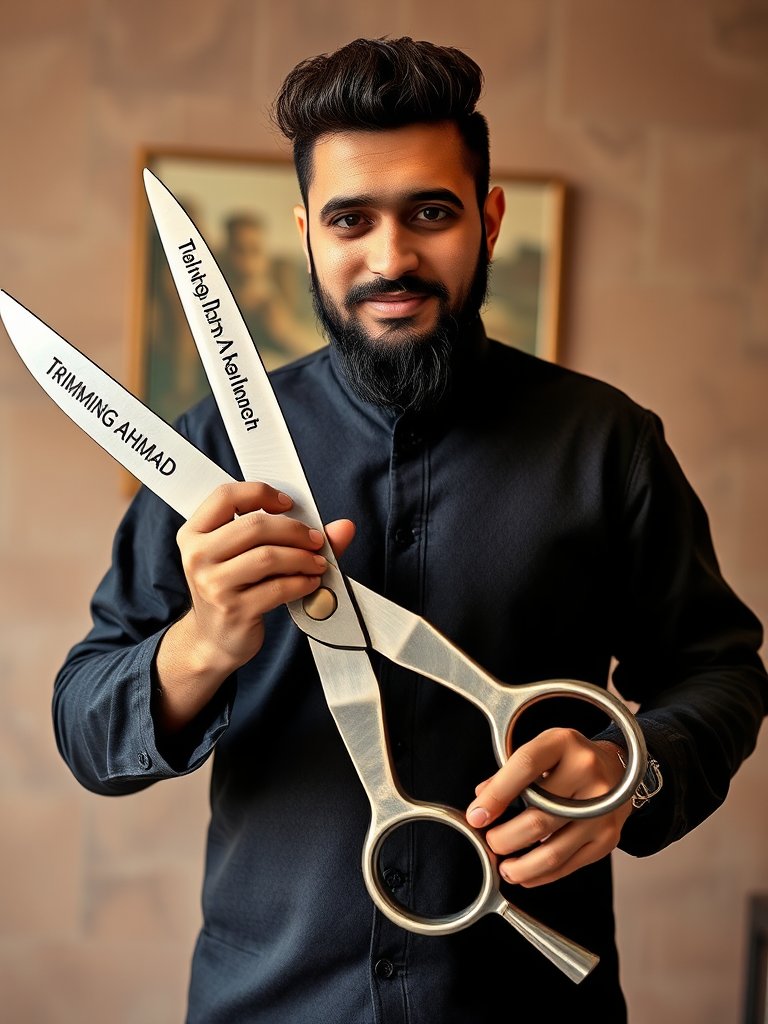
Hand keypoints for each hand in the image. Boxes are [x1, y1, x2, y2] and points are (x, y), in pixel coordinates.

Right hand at [155, 481, 354, 732]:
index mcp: (194, 534)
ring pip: (267, 557)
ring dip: (302, 557)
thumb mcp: (244, 556)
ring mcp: (213, 585)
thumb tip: (345, 526)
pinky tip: (311, 582)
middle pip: (254, 526)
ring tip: (318, 563)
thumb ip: (287, 532)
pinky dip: (302, 583)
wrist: (213, 639)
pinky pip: (277, 588)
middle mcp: (197, 557)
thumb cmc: (234, 588)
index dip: (261, 493)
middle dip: (294, 530)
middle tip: (316, 539)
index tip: (288, 504)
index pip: (226, 496)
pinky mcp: (234, 610)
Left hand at [466, 730, 632, 886]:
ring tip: (504, 867)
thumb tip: (481, 803)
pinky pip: (568, 865)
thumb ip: (508, 774)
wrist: (617, 767)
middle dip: (504, 839)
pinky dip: (541, 875)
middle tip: (490, 843)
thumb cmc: (568, 759)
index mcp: (563, 743)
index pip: (524, 767)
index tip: (476, 817)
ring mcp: (601, 809)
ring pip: (552, 851)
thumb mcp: (540, 750)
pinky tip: (525, 872)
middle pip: (538, 818)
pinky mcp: (608, 837)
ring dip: (520, 866)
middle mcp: (587, 773)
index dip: (496, 795)